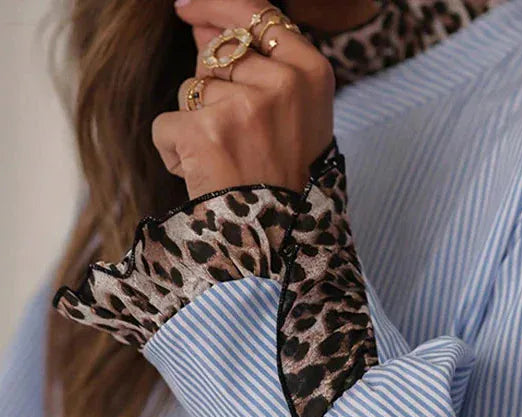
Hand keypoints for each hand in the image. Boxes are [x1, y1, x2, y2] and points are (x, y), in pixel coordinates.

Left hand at [151, 0, 335, 198]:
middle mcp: (281, 83)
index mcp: (310, 73)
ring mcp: (243, 107)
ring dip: (195, 126)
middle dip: (212, 93)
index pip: (256, 13)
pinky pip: (165, 125)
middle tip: (238, 141)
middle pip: (216, 56)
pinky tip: (202, 176)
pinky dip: (173, 153)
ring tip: (226, 163)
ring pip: (189, 90)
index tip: (187, 7)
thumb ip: (254, 64)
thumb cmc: (284, 181)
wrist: (277, 241)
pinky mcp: (204, 133)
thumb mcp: (292, 117)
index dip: (216, 6)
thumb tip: (203, 24)